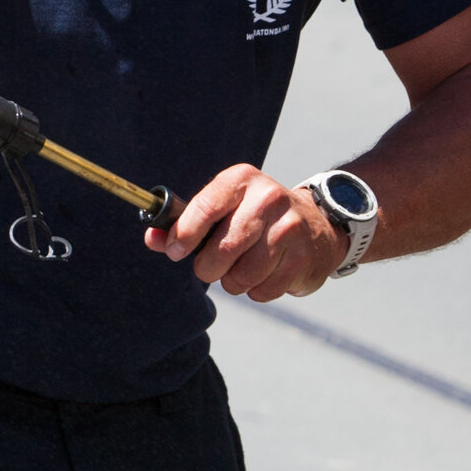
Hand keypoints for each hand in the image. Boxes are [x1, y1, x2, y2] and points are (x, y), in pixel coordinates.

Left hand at [147, 164, 349, 300]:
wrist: (317, 226)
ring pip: (241, 275)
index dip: (185, 234)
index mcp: (242, 180)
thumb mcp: (222, 209)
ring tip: (242, 268)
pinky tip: (266, 273)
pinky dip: (256, 290)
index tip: (176, 252)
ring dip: (233, 282)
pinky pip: (262, 290)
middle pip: (223, 249)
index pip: (206, 206)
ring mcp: (290, 228)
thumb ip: (184, 224)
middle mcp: (269, 198)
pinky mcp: (303, 258)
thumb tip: (153, 239)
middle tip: (211, 266)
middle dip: (208, 267)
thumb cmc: (254, 219)